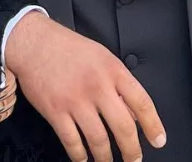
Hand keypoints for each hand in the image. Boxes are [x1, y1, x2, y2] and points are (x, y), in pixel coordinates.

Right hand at [4, 11, 165, 160]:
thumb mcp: (102, 57)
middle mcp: (97, 86)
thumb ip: (119, 83)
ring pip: (98, 139)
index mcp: (112, 70)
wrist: (33, 42)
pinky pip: (72, 141)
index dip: (153, 125)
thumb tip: (134, 112)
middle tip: (134, 159)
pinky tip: (83, 157)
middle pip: (123, 126)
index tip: (158, 140)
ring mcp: (75, 100)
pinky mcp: (55, 111)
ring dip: (105, 157)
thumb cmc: (68, 48)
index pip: (141, 102)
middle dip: (132, 150)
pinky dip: (79, 155)